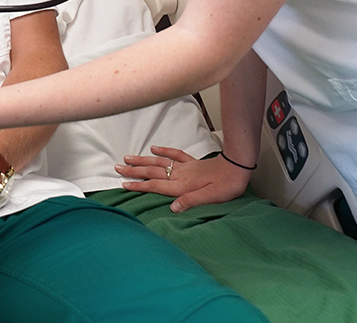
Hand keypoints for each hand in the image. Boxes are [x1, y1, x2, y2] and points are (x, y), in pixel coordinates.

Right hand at [115, 146, 251, 212]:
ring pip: (159, 162)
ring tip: (128, 158)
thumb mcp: (210, 198)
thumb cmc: (226, 185)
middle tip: (118, 168)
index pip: (156, 185)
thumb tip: (172, 208)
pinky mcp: (193, 162)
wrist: (238, 167)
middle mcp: (180, 175)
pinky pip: (175, 154)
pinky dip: (163, 151)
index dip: (139, 185)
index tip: (124, 184)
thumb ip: (190, 201)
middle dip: (134, 170)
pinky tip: (154, 148)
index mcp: (182, 186)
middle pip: (152, 172)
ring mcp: (185, 167)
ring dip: (142, 160)